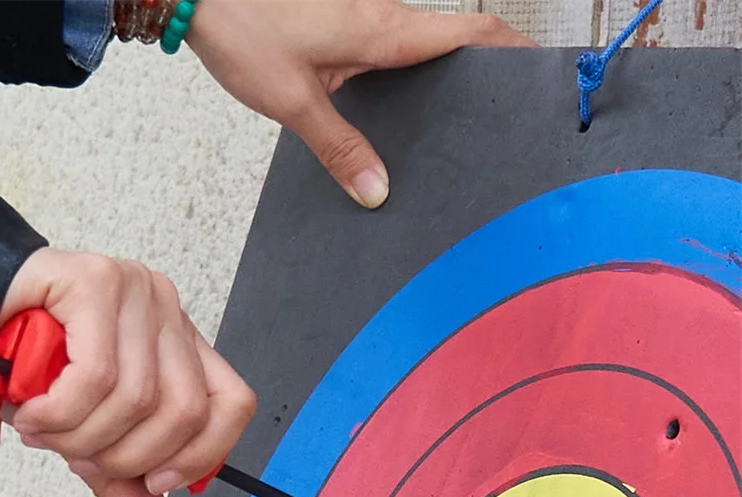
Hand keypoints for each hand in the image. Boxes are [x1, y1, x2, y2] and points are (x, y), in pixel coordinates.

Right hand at [0, 247, 255, 496]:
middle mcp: (166, 314)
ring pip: (136, 398)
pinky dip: (60, 413)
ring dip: (80, 437)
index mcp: (179, 347)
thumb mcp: (89, 434)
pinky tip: (35, 414)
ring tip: (43, 432)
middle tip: (78, 456)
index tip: (157, 482)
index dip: (202, 455)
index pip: (232, 404)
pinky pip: (94, 375)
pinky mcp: (94, 280)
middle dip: (125, 457)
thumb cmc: (31, 364)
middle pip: (183, 411)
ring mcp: (135, 292)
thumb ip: (125, 482)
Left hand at [187, 0, 534, 207]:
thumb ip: (338, 148)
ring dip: (449, 68)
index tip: (543, 71)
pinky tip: (401, 105)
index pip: (472, 31)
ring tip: (463, 113)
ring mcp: (363, 15)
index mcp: (383, 31)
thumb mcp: (293, 102)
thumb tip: (377, 190)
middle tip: (507, 106)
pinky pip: (392, 44)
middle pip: (456, 36)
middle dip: (490, 65)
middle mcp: (382, 16)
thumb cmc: (243, 29)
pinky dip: (412, 69)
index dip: (514, 48)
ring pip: (424, 39)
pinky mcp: (341, 21)